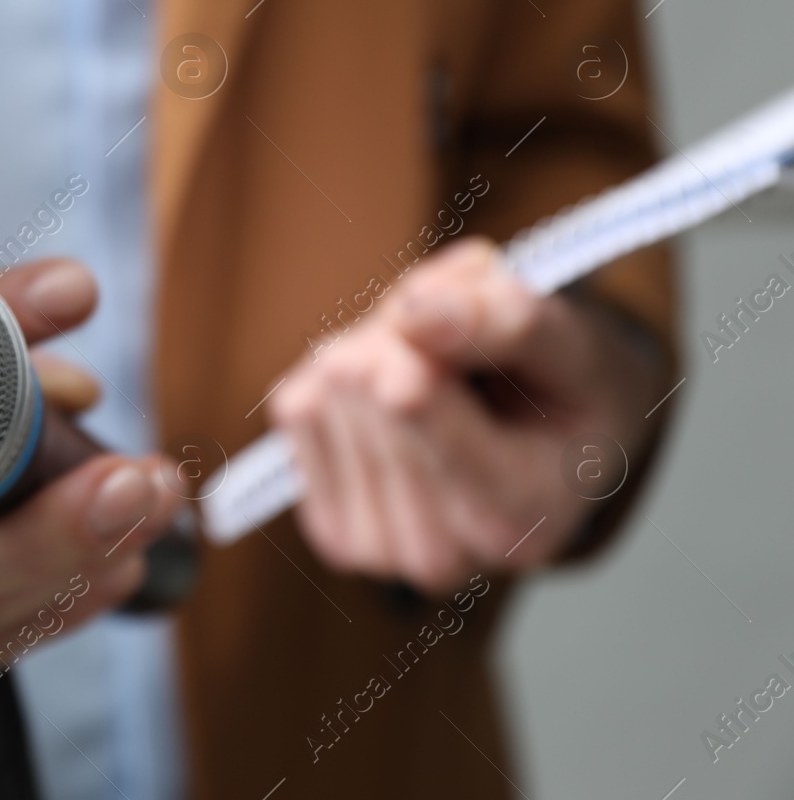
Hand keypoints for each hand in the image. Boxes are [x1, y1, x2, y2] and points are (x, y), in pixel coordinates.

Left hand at [272, 237, 664, 594]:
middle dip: (399, 339)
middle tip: (444, 329)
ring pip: (327, 404)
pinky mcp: (330, 526)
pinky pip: (296, 412)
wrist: (545, 443)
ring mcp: (379, 551)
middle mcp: (446, 555)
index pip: (429, 425)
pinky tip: (381, 388)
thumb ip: (509, 323)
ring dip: (365, 352)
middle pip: (372, 401)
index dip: (415, 360)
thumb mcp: (573, 342)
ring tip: (425, 362)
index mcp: (522, 516)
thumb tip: (418, 313)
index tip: (415, 313)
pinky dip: (329, 376)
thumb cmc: (564, 391)